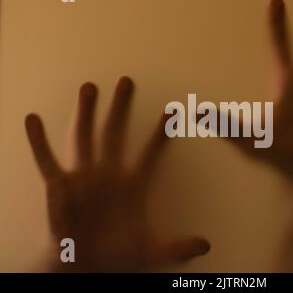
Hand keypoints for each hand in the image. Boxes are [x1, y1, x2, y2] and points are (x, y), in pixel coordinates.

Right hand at [25, 77, 209, 271]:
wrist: (85, 264)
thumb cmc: (117, 253)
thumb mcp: (150, 250)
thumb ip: (176, 247)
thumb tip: (205, 245)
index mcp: (132, 184)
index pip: (150, 152)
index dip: (161, 133)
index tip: (173, 112)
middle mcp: (108, 173)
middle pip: (116, 133)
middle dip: (121, 107)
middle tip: (128, 81)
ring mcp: (83, 177)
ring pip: (84, 137)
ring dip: (86, 112)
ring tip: (89, 87)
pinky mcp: (59, 186)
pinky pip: (47, 160)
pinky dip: (39, 141)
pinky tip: (33, 119)